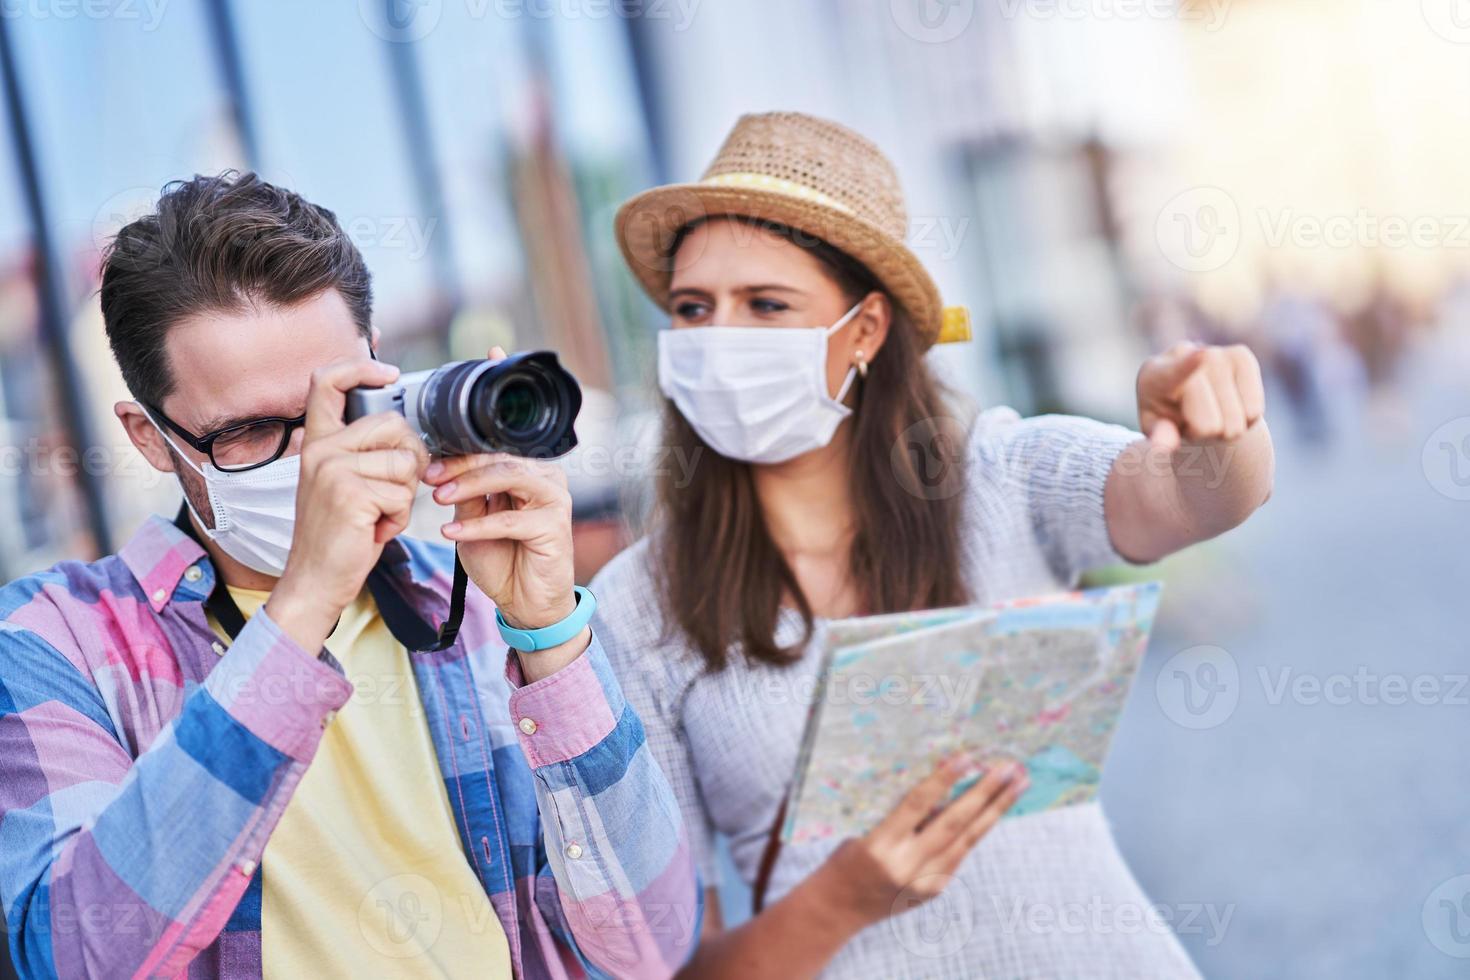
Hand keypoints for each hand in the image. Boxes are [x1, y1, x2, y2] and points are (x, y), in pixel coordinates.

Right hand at [268, 358, 428, 650]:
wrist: (315, 580)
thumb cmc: (341, 533)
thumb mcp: (344, 482)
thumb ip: (364, 451)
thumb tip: (407, 427)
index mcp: (317, 441)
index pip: (326, 381)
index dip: (359, 366)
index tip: (389, 374)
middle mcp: (319, 449)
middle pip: (394, 424)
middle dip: (410, 460)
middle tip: (390, 492)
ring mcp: (332, 470)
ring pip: (405, 463)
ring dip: (404, 496)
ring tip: (376, 515)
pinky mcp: (349, 494)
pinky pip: (402, 494)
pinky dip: (399, 518)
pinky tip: (374, 530)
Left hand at [421, 347, 580, 668]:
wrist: (525, 603)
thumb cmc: (500, 556)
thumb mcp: (472, 515)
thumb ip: (463, 485)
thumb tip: (437, 455)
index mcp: (526, 466)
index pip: (505, 431)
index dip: (496, 396)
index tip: (484, 359)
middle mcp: (546, 475)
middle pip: (500, 452)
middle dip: (460, 458)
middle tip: (425, 469)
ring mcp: (554, 498)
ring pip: (508, 477)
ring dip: (468, 485)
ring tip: (436, 495)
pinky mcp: (554, 527)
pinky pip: (510, 519)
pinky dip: (476, 525)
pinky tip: (451, 531)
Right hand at [810, 756, 1027, 934]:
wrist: (839, 909)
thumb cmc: (845, 859)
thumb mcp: (865, 830)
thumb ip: (901, 815)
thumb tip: (943, 790)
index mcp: (881, 845)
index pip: (918, 805)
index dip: (943, 779)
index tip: (967, 757)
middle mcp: (907, 866)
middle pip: (954, 823)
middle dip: (985, 793)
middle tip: (1010, 768)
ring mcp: (925, 882)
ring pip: (967, 840)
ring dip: (995, 810)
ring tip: (1017, 786)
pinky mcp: (934, 890)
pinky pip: (959, 854)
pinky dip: (977, 830)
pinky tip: (994, 810)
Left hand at [1136, 342, 1265, 451]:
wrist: (1188, 397)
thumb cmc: (1167, 416)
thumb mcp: (1156, 430)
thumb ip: (1158, 437)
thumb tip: (1165, 443)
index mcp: (1154, 375)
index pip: (1174, 375)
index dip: (1189, 366)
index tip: (1203, 355)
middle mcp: (1183, 354)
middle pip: (1210, 421)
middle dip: (1206, 434)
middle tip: (1194, 422)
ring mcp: (1215, 351)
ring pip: (1237, 417)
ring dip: (1228, 429)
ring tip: (1212, 412)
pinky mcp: (1241, 354)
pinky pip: (1255, 408)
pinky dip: (1247, 419)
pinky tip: (1230, 405)